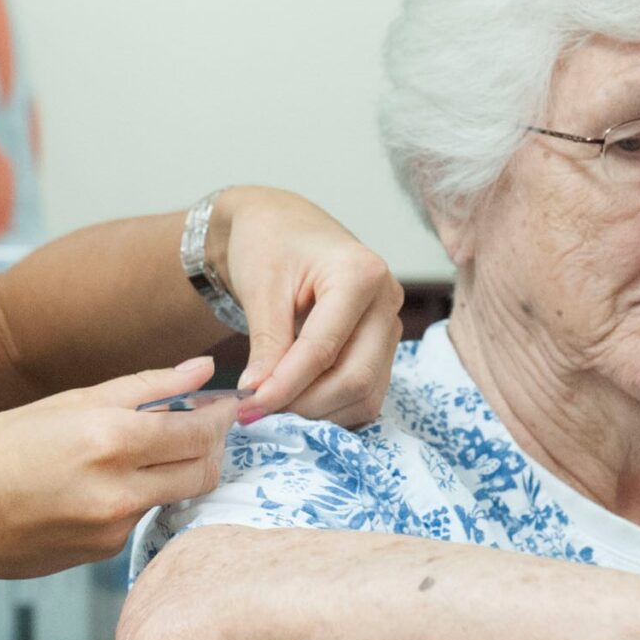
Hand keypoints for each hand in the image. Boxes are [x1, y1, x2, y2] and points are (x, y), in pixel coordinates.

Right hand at [0, 357, 234, 584]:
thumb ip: (146, 387)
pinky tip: (101, 482)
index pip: (201, 432)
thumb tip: (203, 371)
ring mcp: (114, 527)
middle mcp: (120, 490)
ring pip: (176, 496)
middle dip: (211, 447)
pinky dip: (138, 495)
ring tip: (142, 448)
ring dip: (176, 471)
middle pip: (204, 471)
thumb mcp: (68, 402)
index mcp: (111, 440)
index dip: (221, 416)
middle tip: (197, 425)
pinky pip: (141, 517)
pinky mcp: (104, 551)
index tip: (224, 404)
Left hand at [211, 187, 402, 427]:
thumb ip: (265, 342)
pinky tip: (296, 400)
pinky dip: (332, 408)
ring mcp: (390, 325)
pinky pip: (366, 395)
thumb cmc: (270, 243)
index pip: (324, 348)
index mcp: (360, 274)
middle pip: (356, 378)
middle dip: (304, 404)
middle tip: (259, 411)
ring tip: (273, 405)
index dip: (285, 385)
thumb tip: (258, 394)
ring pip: (365, 395)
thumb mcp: (260, 287)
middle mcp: (387, 300)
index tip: (250, 404)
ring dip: (318, 412)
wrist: (282, 227)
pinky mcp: (384, 347)